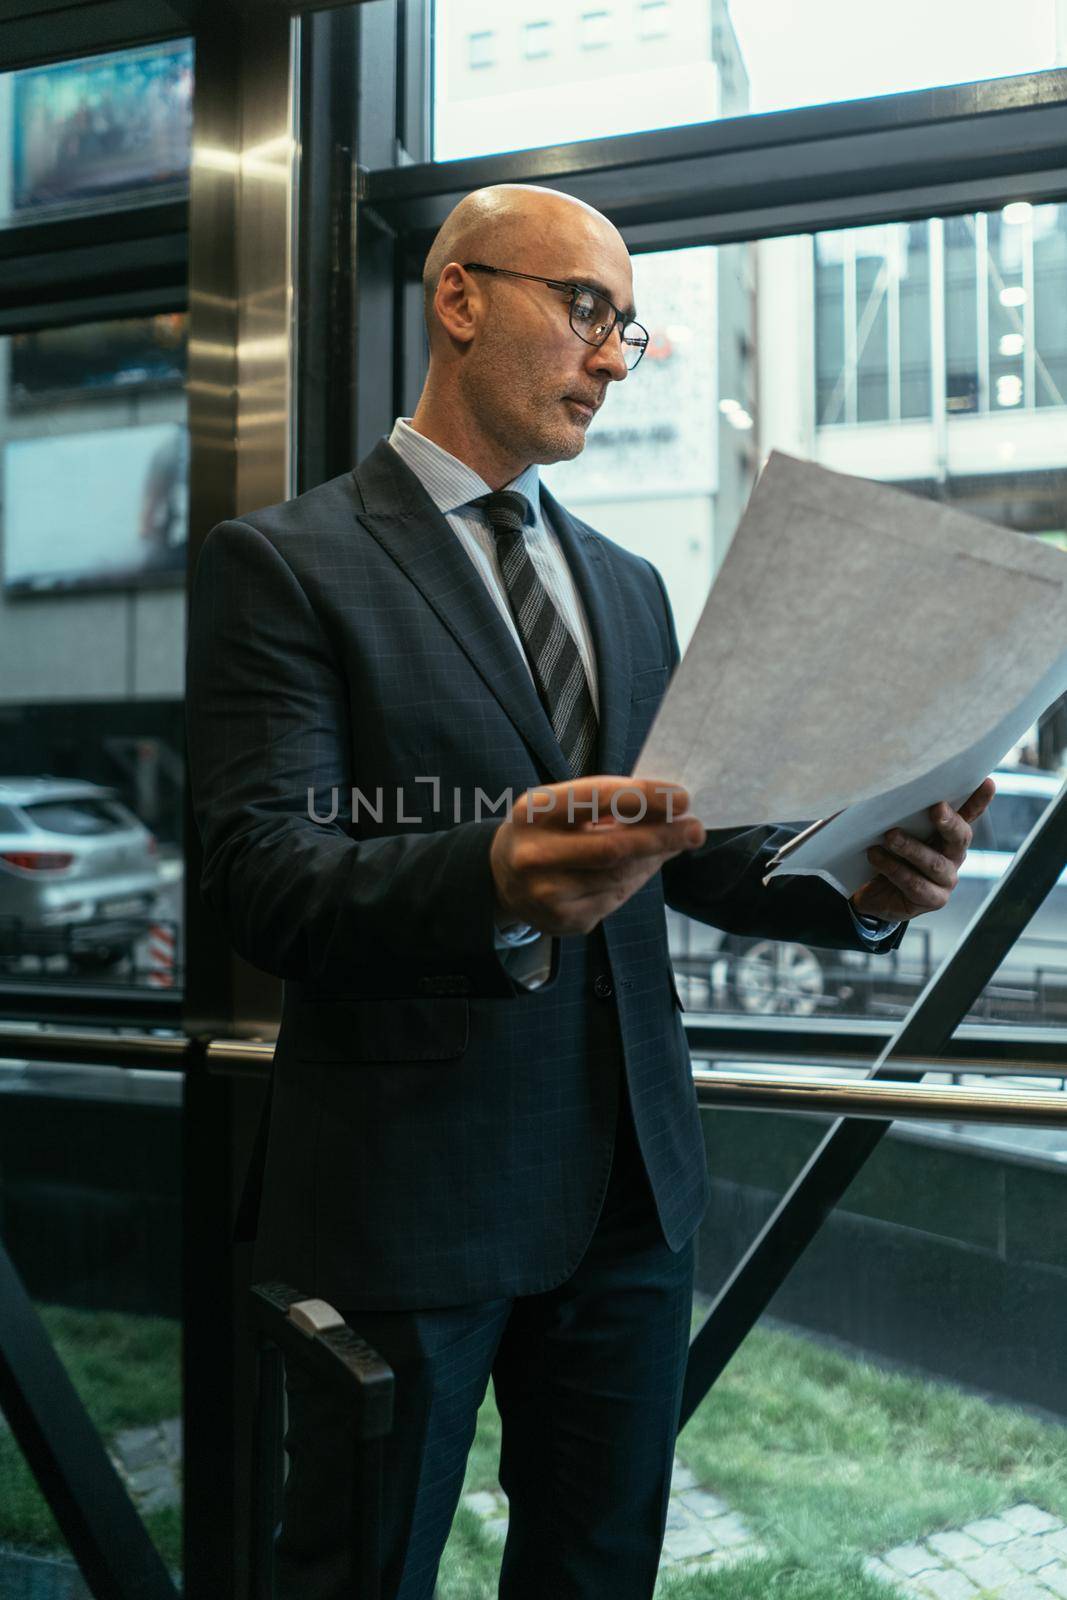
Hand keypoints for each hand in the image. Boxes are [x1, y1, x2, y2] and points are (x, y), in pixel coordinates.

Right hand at [490, 775, 705, 937]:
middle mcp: (535, 855)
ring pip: (620, 876)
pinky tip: (645, 866)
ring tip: (673, 843)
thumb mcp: (562, 805)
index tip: (682, 797)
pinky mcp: (563, 921)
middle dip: (662, 836)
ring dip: (654, 859)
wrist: (501, 876)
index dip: (644, 797)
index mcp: (533, 812)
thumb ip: (608, 804)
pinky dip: (637, 880)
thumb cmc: (545, 829)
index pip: (597, 799)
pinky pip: (616, 898)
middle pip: (614, 847)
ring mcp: (547, 893)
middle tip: (695, 829)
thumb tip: (670, 808)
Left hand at [849, 776, 995, 922]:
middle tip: (936, 808)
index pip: (967, 814)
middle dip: (949, 822)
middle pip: (960, 837)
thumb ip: (893, 812)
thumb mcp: (887, 829)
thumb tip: (876, 784)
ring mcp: (946, 880)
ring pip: (934, 863)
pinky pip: (915, 883)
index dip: (979, 800)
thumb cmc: (883, 854)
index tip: (987, 782)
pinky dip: (894, 868)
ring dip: (911, 848)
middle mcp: (953, 856)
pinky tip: (875, 856)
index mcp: (947, 834)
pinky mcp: (933, 900)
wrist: (872, 895)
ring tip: (889, 836)